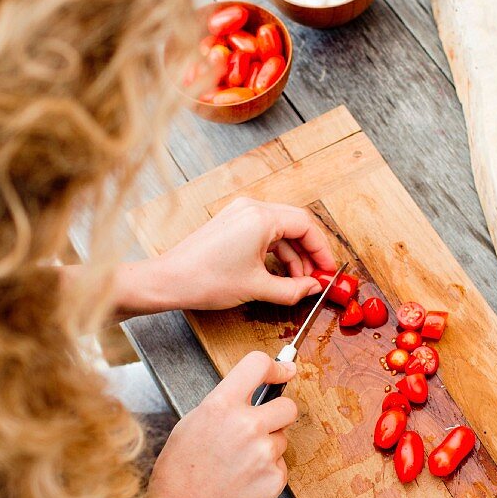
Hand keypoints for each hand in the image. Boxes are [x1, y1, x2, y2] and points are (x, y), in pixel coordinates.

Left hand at [113, 198, 337, 315]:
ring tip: (297, 282)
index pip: (306, 225)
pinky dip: (275, 252)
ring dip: (292, 255)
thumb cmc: (206, 280)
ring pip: (280, 229)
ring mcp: (239, 213)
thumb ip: (292, 289)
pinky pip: (263, 232)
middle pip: (295, 224)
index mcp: (261, 217)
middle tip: (316, 277)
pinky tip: (279, 274)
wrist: (168, 280)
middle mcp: (251, 208)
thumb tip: (313, 288)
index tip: (328, 270)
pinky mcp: (231, 223)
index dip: (322, 249)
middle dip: (309, 252)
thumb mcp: (257, 288)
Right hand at [148, 352, 298, 497]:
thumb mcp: (192, 423)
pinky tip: (243, 479)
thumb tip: (254, 391)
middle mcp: (246, 425)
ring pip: (282, 438)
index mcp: (221, 405)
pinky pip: (280, 465)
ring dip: (268, 446)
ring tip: (239, 462)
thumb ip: (225, 403)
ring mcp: (263, 453)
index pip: (257, 365)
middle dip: (279, 414)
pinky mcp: (274, 478)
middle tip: (261, 427)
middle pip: (288, 405)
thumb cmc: (181, 471)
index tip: (285, 370)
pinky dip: (267, 471)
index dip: (276, 366)